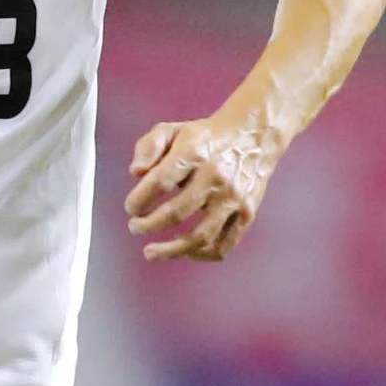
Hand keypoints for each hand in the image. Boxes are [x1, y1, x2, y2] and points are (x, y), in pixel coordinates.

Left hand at [125, 116, 277, 261]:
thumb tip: (136, 172)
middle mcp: (214, 177)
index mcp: (193, 153)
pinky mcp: (247, 214)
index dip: (139, 200)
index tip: (131, 207)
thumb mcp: (173, 130)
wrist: (254, 136)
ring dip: (171, 250)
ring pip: (200, 237)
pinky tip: (186, 252)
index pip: (160, 182)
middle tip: (135, 227)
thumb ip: (148, 147)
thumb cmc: (205, 138)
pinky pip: (224, 245)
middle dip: (148, 225)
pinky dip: (202, 255)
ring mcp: (233, 199)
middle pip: (176, 213)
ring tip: (150, 252)